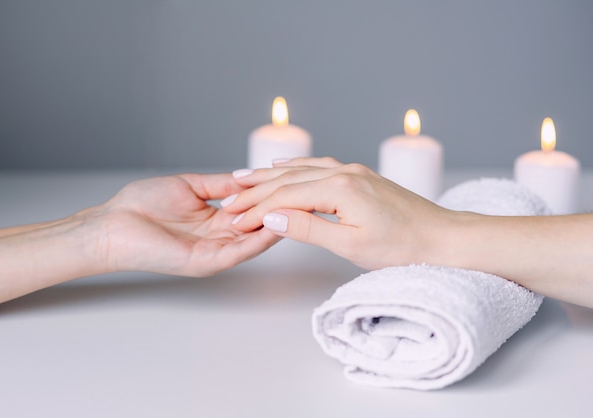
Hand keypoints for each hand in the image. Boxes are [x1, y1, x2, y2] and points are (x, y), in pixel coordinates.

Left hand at [95, 173, 280, 275]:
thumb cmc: (142, 205)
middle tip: (305, 197)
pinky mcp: (205, 262)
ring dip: (274, 227)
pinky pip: (238, 252)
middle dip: (279, 211)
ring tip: (297, 211)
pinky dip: (257, 241)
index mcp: (214, 220)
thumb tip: (249, 177)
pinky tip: (274, 227)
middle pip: (257, 226)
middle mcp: (218, 237)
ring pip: (253, 241)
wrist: (113, 225)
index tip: (291, 184)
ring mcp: (213, 251)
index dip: (270, 197)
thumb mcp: (191, 186)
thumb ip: (221, 185)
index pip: (251, 210)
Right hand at [222, 158, 452, 269]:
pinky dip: (297, 167)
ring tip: (244, 177)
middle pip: (289, 179)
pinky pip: (320, 166)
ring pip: (302, 169)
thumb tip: (271, 216)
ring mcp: (353, 170)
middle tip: (229, 198)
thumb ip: (309, 228)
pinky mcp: (360, 176)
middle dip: (256, 190)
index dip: (256, 209)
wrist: (443, 238)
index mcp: (340, 188)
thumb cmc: (402, 247)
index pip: (286, 197)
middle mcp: (344, 172)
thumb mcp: (351, 245)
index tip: (234, 220)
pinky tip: (286, 166)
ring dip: (272, 175)